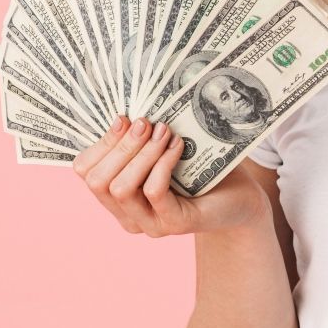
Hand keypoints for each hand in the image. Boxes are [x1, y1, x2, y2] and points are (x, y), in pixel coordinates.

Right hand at [73, 115, 267, 236]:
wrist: (241, 199)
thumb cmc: (202, 169)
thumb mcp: (167, 148)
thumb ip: (145, 136)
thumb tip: (131, 104)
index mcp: (117, 196)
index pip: (86, 171)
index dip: (101, 142)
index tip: (124, 117)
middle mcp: (127, 214)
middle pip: (98, 180)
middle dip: (120, 145)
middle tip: (146, 122)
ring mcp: (149, 224)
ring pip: (121, 188)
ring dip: (141, 153)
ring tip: (164, 132)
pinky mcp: (174, 224)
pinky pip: (154, 191)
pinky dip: (162, 163)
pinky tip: (178, 146)